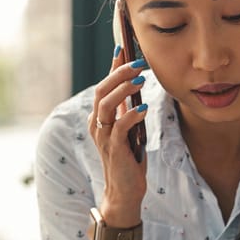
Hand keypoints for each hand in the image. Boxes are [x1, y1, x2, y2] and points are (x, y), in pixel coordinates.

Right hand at [89, 45, 149, 220]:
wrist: (124, 192)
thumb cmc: (128, 161)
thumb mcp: (128, 131)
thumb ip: (127, 112)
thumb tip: (136, 88)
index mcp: (99, 118)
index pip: (104, 86)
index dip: (112, 66)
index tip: (122, 47)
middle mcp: (97, 124)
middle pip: (102, 90)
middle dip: (119, 73)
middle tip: (138, 62)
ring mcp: (103, 136)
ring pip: (106, 104)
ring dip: (124, 89)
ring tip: (141, 79)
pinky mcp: (113, 149)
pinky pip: (120, 126)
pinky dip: (131, 114)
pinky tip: (142, 108)